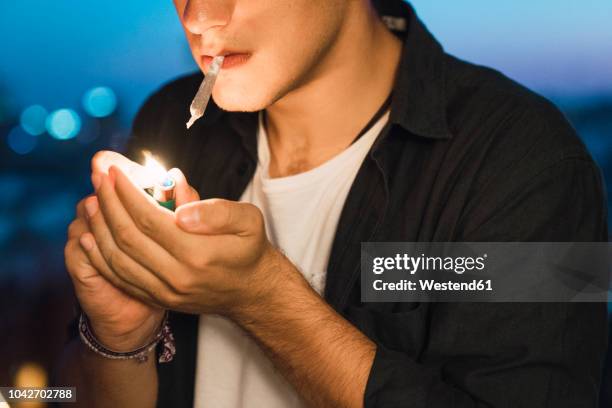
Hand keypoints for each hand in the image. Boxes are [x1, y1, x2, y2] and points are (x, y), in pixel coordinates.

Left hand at [79, 163, 284, 317]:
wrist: (250, 290)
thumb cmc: (248, 248)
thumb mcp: (248, 220)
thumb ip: (217, 211)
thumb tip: (180, 210)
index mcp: (199, 254)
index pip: (150, 219)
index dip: (128, 194)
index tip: (116, 173)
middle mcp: (178, 277)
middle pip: (129, 238)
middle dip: (109, 205)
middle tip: (99, 179)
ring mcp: (166, 292)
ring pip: (118, 260)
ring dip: (99, 229)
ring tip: (92, 202)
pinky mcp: (159, 300)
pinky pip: (121, 279)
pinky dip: (100, 257)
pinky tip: (90, 237)